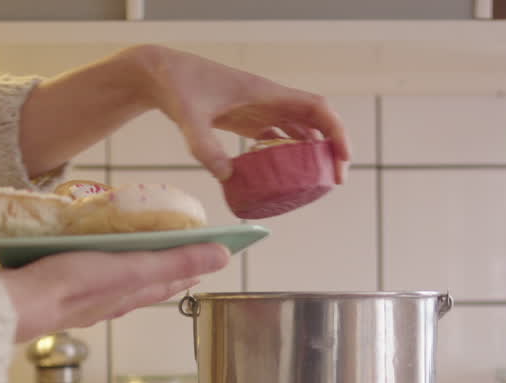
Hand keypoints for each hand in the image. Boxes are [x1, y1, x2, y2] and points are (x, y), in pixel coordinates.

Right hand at [0, 242, 229, 341]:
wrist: (14, 303)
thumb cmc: (72, 285)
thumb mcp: (132, 267)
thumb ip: (175, 261)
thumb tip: (221, 257)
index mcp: (130, 295)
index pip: (170, 282)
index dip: (190, 268)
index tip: (207, 255)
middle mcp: (109, 302)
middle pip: (144, 283)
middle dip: (162, 267)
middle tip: (176, 250)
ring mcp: (80, 299)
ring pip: (113, 282)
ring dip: (126, 267)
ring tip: (131, 250)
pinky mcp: (53, 291)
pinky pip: (81, 277)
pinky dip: (92, 266)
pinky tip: (81, 258)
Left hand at [133, 45, 351, 182]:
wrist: (161, 75)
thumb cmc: (178, 88)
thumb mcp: (190, 118)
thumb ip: (205, 146)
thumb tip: (227, 177)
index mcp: (267, 94)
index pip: (316, 109)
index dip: (336, 131)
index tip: (343, 157)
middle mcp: (270, 102)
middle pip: (316, 123)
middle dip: (332, 149)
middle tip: (335, 180)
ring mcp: (260, 111)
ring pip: (301, 131)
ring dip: (314, 154)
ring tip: (318, 184)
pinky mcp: (248, 121)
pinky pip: (279, 139)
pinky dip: (289, 156)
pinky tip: (288, 178)